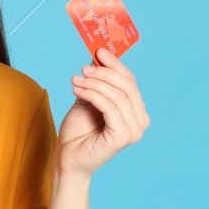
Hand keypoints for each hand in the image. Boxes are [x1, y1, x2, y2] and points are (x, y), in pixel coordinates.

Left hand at [59, 46, 147, 178]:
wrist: (67, 157)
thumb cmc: (78, 130)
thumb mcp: (89, 97)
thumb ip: (98, 80)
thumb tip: (99, 55)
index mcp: (137, 111)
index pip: (130, 81)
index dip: (115, 64)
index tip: (98, 51)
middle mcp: (141, 121)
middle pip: (127, 86)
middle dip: (103, 73)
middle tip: (83, 69)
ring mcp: (134, 131)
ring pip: (117, 96)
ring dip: (94, 84)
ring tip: (75, 81)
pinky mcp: (122, 137)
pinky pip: (109, 107)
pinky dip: (92, 95)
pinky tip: (77, 90)